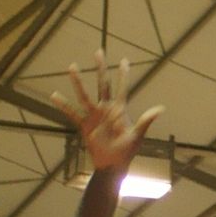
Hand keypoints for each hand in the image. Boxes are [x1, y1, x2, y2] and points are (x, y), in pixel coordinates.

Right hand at [53, 50, 162, 173]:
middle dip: (101, 68)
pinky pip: (72, 113)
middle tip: (98, 51)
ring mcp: (94, 116)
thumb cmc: (127, 151)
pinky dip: (64, 105)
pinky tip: (54, 96)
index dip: (123, 74)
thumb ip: (146, 121)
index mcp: (120, 110)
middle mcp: (106, 109)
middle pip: (103, 84)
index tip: (124, 60)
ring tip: (72, 66)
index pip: (123, 87)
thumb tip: (160, 108)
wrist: (113, 165)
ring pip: (85, 94)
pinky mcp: (85, 125)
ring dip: (79, 81)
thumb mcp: (137, 136)